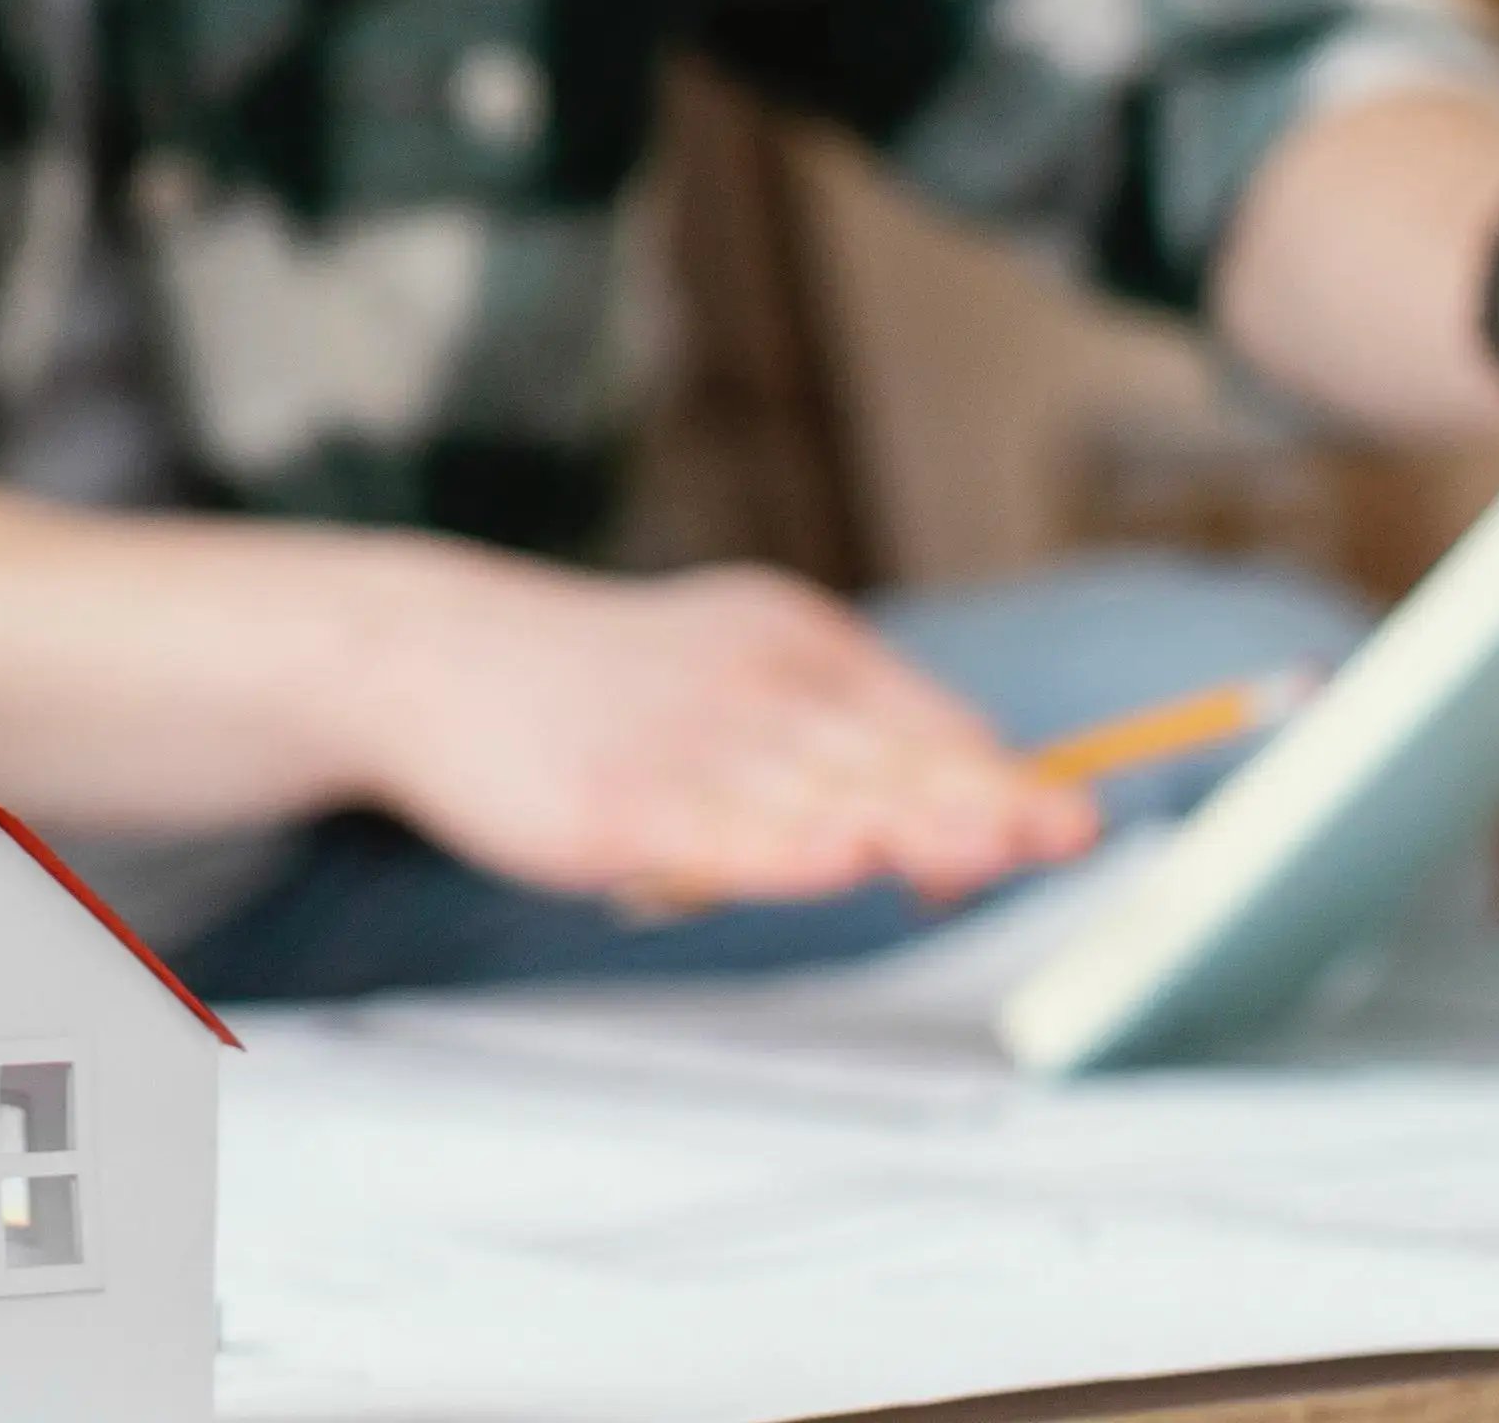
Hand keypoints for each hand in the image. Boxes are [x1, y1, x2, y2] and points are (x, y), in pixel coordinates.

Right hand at [344, 556, 1096, 914]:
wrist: (433, 654)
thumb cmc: (598, 680)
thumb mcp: (736, 658)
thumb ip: (845, 726)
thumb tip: (974, 802)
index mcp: (795, 641)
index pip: (926, 720)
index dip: (997, 781)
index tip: (1066, 824)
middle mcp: (751, 682)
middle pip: (889, 753)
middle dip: (982, 798)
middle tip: (1063, 830)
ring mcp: (681, 744)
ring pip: (816, 792)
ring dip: (908, 822)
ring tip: (985, 849)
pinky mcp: (612, 803)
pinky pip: (712, 835)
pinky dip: (779, 848)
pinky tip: (832, 858)